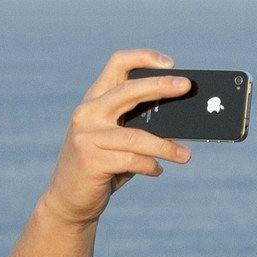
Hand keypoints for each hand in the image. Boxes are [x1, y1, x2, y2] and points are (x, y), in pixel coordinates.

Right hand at [44, 51, 195, 224]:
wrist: (69, 198)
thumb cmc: (102, 165)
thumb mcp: (117, 139)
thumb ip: (138, 125)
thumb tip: (182, 121)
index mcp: (95, 100)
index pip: (117, 65)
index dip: (143, 58)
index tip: (170, 63)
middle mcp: (87, 112)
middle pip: (129, 90)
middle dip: (161, 86)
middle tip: (187, 87)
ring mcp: (86, 135)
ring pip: (137, 136)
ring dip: (166, 147)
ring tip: (186, 155)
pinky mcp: (90, 160)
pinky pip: (132, 161)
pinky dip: (150, 166)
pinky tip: (157, 170)